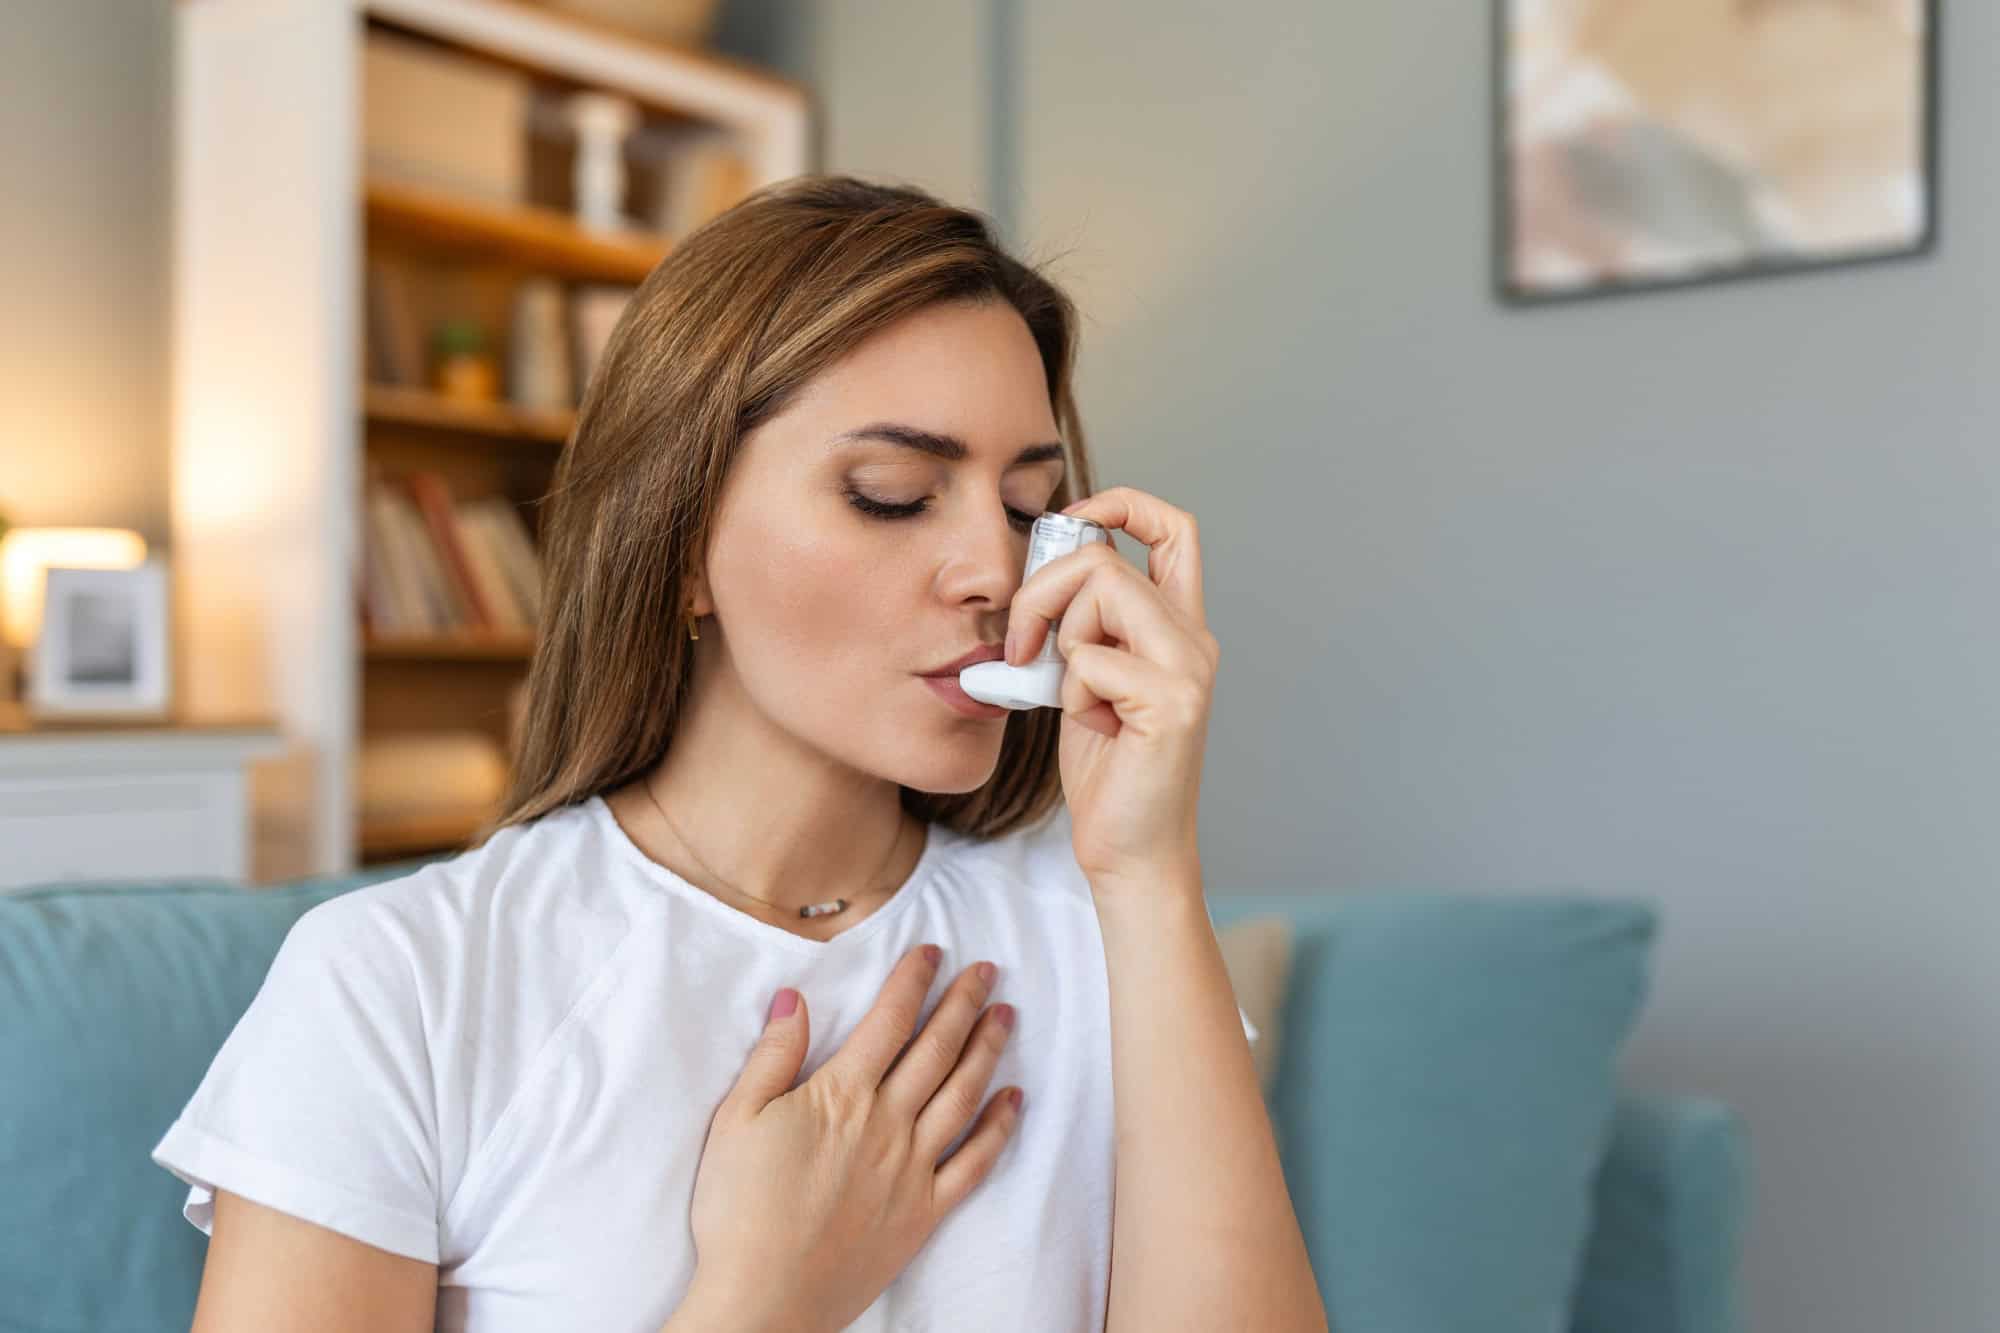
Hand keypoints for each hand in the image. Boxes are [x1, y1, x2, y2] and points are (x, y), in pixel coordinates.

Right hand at [679, 945, 1022, 1332]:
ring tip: (1006, 1015)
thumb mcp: (736, 1120)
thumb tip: (795, 997)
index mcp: (842, 1095)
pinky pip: (974, 1163)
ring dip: (987, 1050)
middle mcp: (887, 1124)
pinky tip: (1014, 1101)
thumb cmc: (740, 1210)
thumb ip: (773, 1055)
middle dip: (964, 1002)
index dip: (914, 981)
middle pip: (936, 1049)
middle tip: (988, 969)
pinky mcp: (923, 1212)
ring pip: (962, 1096)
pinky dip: (999, 1128)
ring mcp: (911, 1169)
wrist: (764, 1299)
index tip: (934, 951)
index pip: (889, 1021)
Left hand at [1006, 486, 1218, 887]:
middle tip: (1024, 643)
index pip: (1173, 528)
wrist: (1129, 848)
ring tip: (1073, 695)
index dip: (1123, 503)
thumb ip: (1080, 625)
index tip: (1075, 519)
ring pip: (1099, 594)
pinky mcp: (1173, 702)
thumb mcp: (1085, 677)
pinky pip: (1091, 659)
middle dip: (1042, 590)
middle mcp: (1194, 638)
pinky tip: (1093, 728)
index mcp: (1178, 625)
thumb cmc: (1106, 767)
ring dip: (1061, 643)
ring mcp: (1189, 668)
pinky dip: (1072, 692)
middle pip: (1104, 558)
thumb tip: (1040, 573)